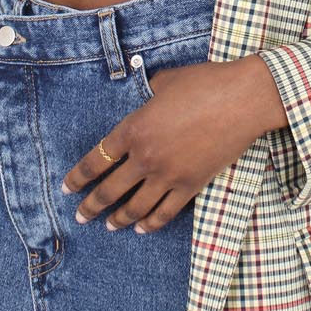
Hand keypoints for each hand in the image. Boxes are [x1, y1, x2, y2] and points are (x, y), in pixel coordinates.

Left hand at [60, 54, 287, 233]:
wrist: (243, 100)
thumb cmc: (205, 83)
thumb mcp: (165, 82)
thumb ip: (146, 96)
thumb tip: (143, 100)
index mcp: (134, 128)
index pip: (96, 159)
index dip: (78, 177)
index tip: (68, 188)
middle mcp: (146, 157)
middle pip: (110, 190)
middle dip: (91, 206)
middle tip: (80, 217)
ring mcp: (168, 175)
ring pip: (135, 207)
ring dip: (118, 219)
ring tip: (108, 227)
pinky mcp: (191, 185)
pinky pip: (166, 212)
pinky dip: (151, 223)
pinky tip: (143, 228)